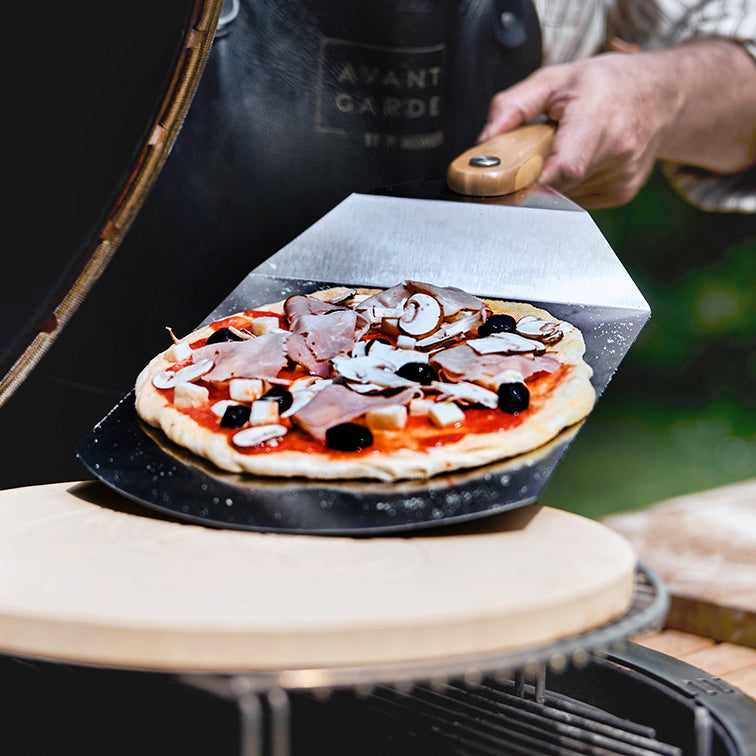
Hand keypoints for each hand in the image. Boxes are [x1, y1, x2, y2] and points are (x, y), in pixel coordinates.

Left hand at [479, 52, 676, 207]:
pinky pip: (578, 200)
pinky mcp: (622, 193)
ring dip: (552, 180)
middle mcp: (618, 149)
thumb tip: (485, 139)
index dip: (534, 181)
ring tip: (563, 151)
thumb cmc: (605, 84)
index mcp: (599, 116)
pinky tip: (579, 162)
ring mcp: (622, 176)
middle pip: (557, 183)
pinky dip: (568, 186)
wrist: (660, 94)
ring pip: (565, 195)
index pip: (565, 166)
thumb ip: (514, 105)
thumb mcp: (555, 78)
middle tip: (533, 154)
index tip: (511, 183)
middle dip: (535, 174)